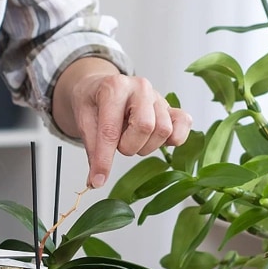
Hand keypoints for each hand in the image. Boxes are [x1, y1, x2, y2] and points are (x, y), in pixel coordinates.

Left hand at [52, 57, 191, 187]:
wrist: (102, 87)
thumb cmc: (94, 103)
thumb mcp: (83, 121)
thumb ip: (93, 150)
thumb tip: (96, 181)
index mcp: (114, 87)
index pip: (111, 130)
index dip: (104, 160)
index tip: (98, 180)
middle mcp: (140, 88)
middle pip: (145, 127)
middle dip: (129, 146)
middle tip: (119, 144)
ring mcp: (158, 97)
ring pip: (163, 130)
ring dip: (146, 145)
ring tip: (133, 139)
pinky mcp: (171, 108)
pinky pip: (184, 124)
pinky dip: (174, 139)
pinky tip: (159, 141)